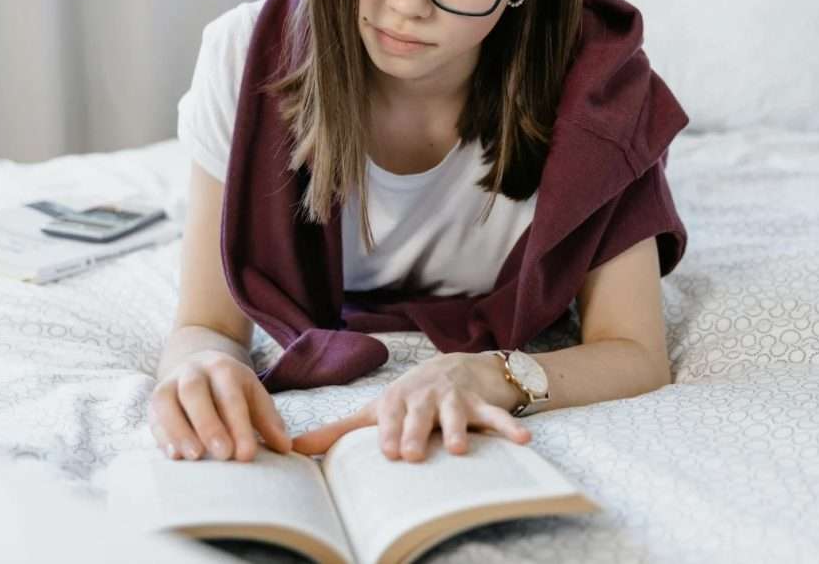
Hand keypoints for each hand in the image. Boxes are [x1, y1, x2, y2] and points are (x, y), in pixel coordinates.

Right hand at [149, 349, 290, 461]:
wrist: (197, 364)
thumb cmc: (231, 389)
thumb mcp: (253, 397)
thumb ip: (268, 421)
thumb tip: (285, 447)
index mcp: (224, 369)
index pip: (231, 396)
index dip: (239, 425)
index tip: (247, 455)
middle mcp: (194, 372)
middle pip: (195, 393)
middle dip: (208, 424)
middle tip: (223, 454)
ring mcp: (170, 383)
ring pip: (168, 401)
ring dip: (180, 430)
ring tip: (195, 457)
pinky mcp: (155, 400)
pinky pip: (154, 415)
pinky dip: (163, 436)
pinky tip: (174, 456)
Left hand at [291, 352, 530, 461]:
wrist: (458, 366)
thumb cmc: (409, 397)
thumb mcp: (376, 410)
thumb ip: (338, 431)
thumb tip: (294, 448)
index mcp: (398, 400)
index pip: (391, 416)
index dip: (389, 431)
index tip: (387, 450)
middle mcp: (425, 397)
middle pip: (420, 415)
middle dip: (417, 432)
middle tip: (413, 454)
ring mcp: (455, 399)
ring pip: (457, 414)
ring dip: (459, 428)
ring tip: (459, 447)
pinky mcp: (482, 403)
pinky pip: (497, 415)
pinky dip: (509, 427)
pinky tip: (524, 441)